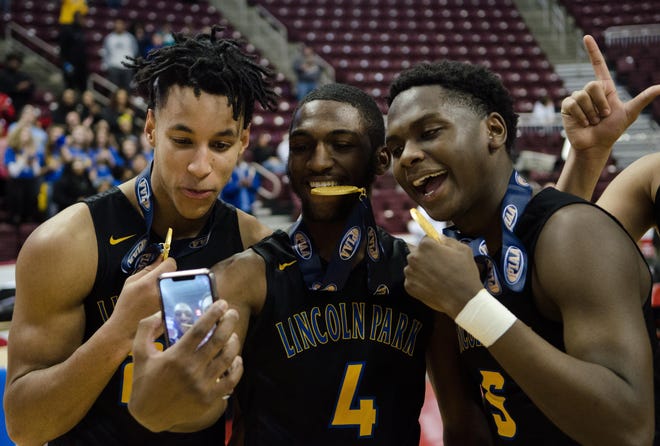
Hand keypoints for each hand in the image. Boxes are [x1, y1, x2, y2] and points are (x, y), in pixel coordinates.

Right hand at [108, 257, 175, 339]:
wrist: (125, 330)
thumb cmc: (126, 306)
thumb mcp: (130, 283)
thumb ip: (147, 269)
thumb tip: (159, 257)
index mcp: (150, 283)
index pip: (171, 264)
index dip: (167, 263)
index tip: (163, 265)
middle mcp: (162, 292)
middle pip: (175, 275)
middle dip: (168, 275)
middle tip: (158, 282)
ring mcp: (169, 302)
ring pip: (178, 286)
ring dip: (171, 286)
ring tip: (158, 294)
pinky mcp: (173, 310)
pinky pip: (178, 297)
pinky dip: (173, 296)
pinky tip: (161, 302)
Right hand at [128, 299, 242, 431]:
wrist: (148, 415)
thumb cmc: (143, 381)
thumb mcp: (139, 352)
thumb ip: (146, 329)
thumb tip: (160, 312)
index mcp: (176, 356)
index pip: (200, 329)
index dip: (213, 314)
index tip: (221, 303)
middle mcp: (192, 370)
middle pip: (218, 340)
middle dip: (228, 322)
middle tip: (232, 313)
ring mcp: (202, 385)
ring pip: (227, 358)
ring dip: (233, 342)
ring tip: (232, 334)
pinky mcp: (209, 398)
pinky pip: (231, 380)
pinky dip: (237, 367)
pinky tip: (236, 358)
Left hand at [404, 235, 482, 317]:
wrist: (463, 299)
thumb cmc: (465, 273)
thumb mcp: (463, 250)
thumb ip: (448, 240)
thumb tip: (439, 238)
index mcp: (425, 245)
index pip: (426, 240)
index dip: (434, 247)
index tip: (441, 254)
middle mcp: (414, 257)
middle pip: (418, 253)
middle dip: (426, 258)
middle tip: (440, 268)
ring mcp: (410, 272)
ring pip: (414, 267)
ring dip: (422, 270)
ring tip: (437, 278)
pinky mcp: (409, 286)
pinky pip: (413, 280)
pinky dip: (420, 283)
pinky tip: (432, 286)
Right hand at [561, 35, 659, 157]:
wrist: (596, 145)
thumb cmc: (612, 130)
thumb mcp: (629, 113)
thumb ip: (643, 99)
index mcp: (604, 88)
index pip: (598, 65)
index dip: (592, 51)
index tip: (586, 37)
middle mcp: (589, 91)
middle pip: (593, 85)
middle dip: (601, 103)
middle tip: (603, 116)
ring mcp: (577, 98)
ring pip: (583, 96)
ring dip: (591, 113)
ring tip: (592, 121)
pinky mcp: (567, 107)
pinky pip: (573, 104)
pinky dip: (581, 115)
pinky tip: (583, 123)